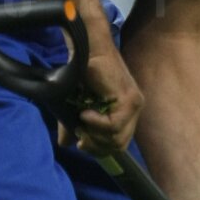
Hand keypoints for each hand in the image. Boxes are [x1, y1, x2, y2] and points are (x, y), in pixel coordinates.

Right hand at [61, 39, 144, 156]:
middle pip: (119, 145)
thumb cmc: (81, 74)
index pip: (118, 144)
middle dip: (96, 145)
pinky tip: (85, 113)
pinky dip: (97, 124)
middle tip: (80, 136)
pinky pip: (114, 126)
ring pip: (117, 138)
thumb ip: (72, 125)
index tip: (81, 141)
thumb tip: (65, 144)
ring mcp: (134, 105)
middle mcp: (133, 110)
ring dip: (95, 133)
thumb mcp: (74, 105)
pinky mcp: (130, 100)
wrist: (86, 50)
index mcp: (125, 113)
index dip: (99, 148)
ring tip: (82, 119)